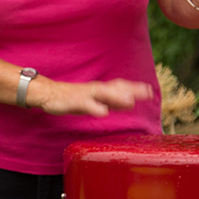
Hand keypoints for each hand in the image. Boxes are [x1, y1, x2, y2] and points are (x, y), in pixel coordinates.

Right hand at [28, 76, 153, 116]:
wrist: (48, 94)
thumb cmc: (72, 97)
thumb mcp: (95, 99)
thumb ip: (112, 101)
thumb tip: (131, 102)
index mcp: (100, 89)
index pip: (120, 86)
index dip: (135, 88)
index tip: (150, 91)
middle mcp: (95, 89)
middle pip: (116, 88)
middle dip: (131, 90)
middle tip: (147, 92)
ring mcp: (85, 95)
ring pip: (102, 94)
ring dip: (116, 96)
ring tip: (129, 100)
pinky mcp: (73, 101)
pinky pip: (85, 104)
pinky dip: (94, 107)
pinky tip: (103, 112)